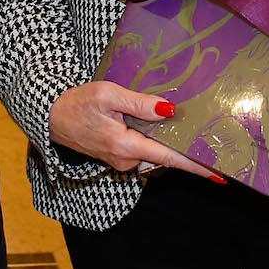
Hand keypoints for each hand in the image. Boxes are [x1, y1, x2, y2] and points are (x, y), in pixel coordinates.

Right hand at [48, 81, 224, 180]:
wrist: (50, 116)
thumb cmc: (77, 102)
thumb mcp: (108, 94)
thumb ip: (140, 103)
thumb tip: (170, 110)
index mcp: (125, 145)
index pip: (169, 157)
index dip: (195, 166)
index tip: (219, 174)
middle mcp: (126, 159)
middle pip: (165, 156)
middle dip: (187, 150)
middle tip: (213, 143)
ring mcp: (121, 161)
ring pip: (154, 153)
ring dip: (170, 144)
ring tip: (190, 132)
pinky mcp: (117, 157)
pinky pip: (143, 151)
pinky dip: (155, 142)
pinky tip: (159, 128)